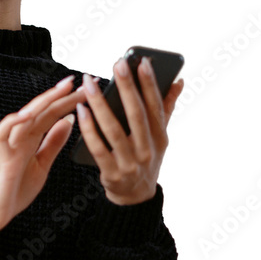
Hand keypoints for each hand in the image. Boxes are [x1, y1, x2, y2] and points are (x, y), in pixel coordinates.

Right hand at [0, 75, 87, 247]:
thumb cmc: (15, 191)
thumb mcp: (42, 165)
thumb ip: (52, 143)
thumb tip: (68, 121)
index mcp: (30, 140)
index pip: (51, 115)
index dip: (67, 102)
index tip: (85, 90)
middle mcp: (19, 139)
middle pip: (40, 112)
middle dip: (58, 96)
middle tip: (77, 82)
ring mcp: (9, 148)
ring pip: (23, 118)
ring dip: (40, 103)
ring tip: (57, 92)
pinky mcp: (2, 161)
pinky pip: (1, 137)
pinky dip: (11, 123)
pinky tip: (26, 114)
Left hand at [75, 57, 183, 205]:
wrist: (135, 198)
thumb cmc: (146, 158)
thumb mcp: (160, 137)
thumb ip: (167, 108)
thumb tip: (179, 81)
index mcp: (160, 137)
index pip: (155, 106)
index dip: (150, 84)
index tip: (142, 62)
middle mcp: (148, 149)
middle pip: (136, 114)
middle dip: (126, 87)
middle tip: (118, 63)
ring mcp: (130, 163)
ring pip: (113, 129)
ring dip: (100, 104)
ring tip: (89, 84)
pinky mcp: (112, 173)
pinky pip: (98, 148)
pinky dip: (88, 129)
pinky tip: (81, 110)